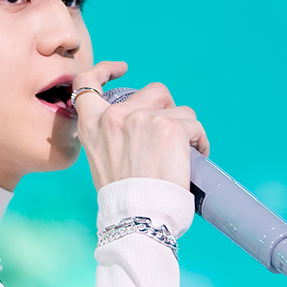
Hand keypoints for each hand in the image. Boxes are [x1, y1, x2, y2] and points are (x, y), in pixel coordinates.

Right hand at [71, 62, 209, 191]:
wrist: (136, 217)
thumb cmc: (123, 200)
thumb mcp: (101, 162)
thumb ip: (111, 139)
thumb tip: (137, 133)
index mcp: (92, 126)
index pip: (87, 84)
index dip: (104, 71)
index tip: (120, 69)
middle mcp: (115, 116)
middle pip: (152, 91)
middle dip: (167, 108)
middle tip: (170, 134)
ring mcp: (143, 118)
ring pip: (178, 109)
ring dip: (184, 129)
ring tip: (182, 155)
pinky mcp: (170, 126)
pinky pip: (194, 124)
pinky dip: (199, 141)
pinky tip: (195, 158)